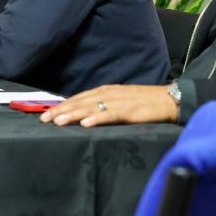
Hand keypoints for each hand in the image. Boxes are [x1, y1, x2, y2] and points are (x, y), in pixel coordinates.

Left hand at [40, 84, 179, 127]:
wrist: (171, 99)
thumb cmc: (145, 103)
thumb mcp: (120, 102)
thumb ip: (104, 106)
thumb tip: (84, 115)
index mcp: (106, 92)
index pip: (79, 98)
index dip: (62, 106)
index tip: (46, 114)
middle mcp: (110, 94)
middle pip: (81, 102)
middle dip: (61, 110)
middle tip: (43, 119)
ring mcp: (120, 101)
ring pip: (92, 107)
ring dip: (73, 114)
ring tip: (58, 121)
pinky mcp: (131, 110)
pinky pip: (111, 115)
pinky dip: (97, 118)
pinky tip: (86, 123)